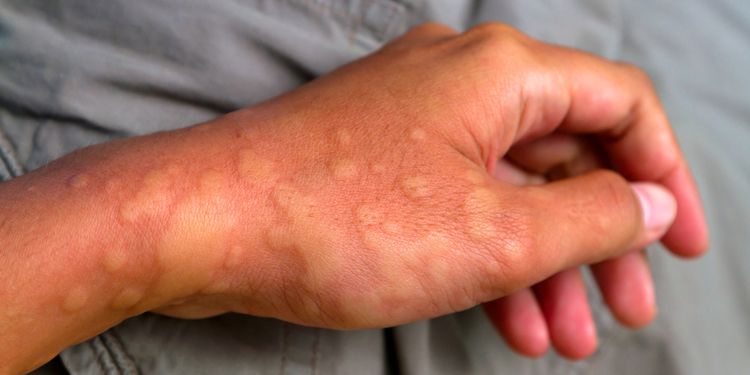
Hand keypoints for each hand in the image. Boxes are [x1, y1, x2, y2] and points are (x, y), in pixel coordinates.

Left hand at [156, 23, 705, 339]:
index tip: (680, 244)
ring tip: (569, 337)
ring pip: (510, 191)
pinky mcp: (382, 161)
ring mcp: (417, 123)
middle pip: (565, 156)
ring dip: (546, 264)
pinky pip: (459, 206)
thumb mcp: (493, 236)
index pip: (620, 107)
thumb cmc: (340, 219)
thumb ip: (587, 219)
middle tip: (626, 309)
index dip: (664, 176)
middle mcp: (462, 84)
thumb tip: (645, 205)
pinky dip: (490, 258)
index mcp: (501, 74)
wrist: (205, 222)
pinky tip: (511, 319)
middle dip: (601, 240)